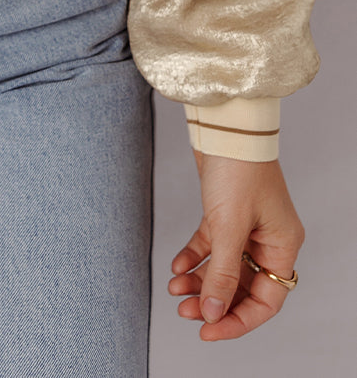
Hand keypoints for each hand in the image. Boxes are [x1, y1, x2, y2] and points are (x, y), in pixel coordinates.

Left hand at [168, 149, 304, 340]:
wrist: (224, 125)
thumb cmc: (238, 169)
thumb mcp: (229, 226)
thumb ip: (222, 273)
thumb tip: (215, 313)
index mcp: (282, 245)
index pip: (266, 299)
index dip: (238, 320)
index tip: (208, 331)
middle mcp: (267, 239)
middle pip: (242, 285)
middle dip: (214, 301)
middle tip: (185, 312)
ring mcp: (246, 226)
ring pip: (224, 267)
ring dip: (200, 282)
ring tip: (175, 291)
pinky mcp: (225, 212)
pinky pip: (210, 246)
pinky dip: (194, 258)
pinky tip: (176, 267)